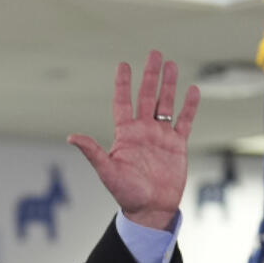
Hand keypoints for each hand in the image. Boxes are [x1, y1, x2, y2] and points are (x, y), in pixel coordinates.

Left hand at [67, 50, 199, 230]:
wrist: (150, 209)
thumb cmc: (125, 193)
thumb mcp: (106, 171)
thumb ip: (92, 152)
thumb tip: (71, 137)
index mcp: (125, 134)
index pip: (123, 102)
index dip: (124, 83)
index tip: (124, 64)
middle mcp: (142, 131)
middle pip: (147, 96)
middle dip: (150, 76)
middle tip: (154, 53)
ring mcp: (160, 137)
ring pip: (165, 104)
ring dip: (169, 85)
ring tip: (172, 64)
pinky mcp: (177, 146)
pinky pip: (184, 121)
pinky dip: (189, 107)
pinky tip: (192, 90)